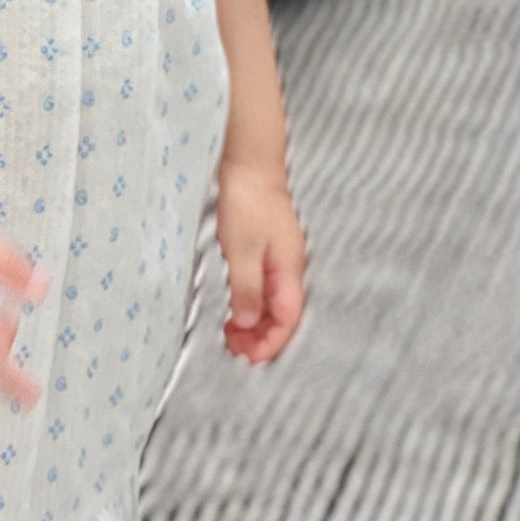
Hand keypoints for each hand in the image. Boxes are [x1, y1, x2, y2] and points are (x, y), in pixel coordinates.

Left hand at [215, 158, 306, 364]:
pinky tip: (236, 307)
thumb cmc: (247, 201)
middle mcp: (289, 267)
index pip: (287, 320)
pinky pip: (263, 286)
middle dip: (261, 338)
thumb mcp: (242, 249)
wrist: (248, 162)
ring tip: (231, 335)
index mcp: (289, 270)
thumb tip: (250, 325)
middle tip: (233, 349)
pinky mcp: (267, 248)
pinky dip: (250, 302)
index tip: (247, 357)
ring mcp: (279, 257)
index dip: (270, 343)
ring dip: (254, 322)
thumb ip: (247, 289)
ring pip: (272, 302)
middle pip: (282, 315)